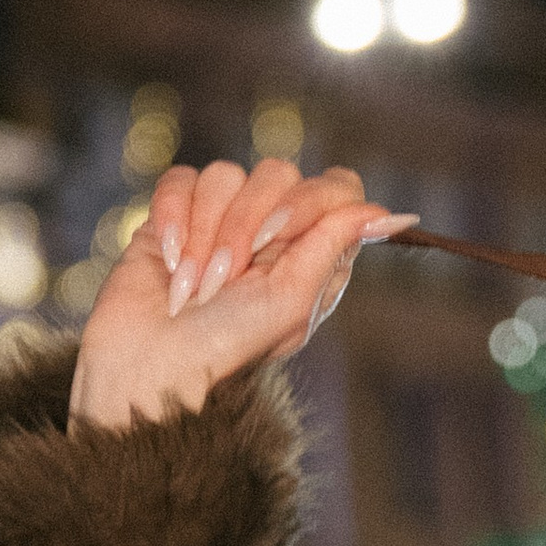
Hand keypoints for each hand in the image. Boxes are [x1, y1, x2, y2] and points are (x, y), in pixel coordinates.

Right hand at [68, 161, 416, 434]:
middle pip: (278, 173)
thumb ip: (336, 244)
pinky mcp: (176, 215)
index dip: (308, 201)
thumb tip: (396, 214)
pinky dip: (174, 219)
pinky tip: (169, 264)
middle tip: (225, 280)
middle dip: (244, 226)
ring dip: (205, 234)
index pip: (337, 188)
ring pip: (226, 175)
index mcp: (315, 251)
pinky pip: (182, 181)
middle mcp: (274, 229)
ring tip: (193, 288)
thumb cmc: (228, 349)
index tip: (279, 236)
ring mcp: (223, 218)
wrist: (149, 371)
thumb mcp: (291, 302)